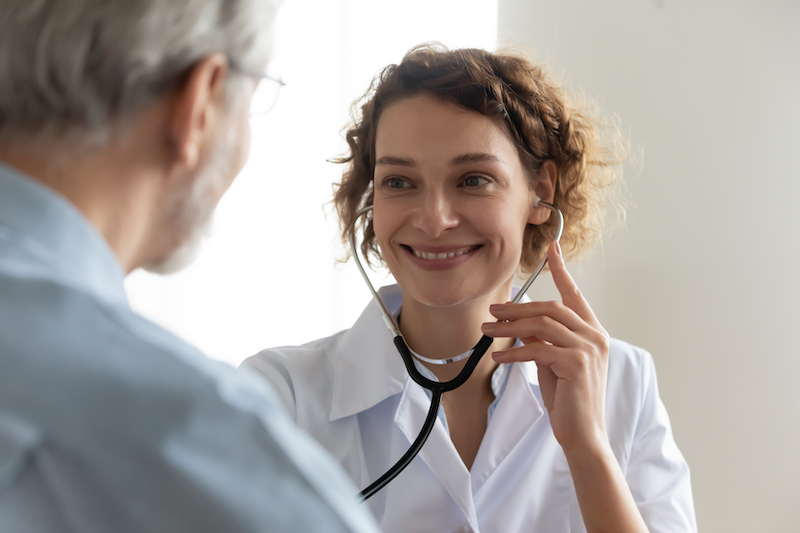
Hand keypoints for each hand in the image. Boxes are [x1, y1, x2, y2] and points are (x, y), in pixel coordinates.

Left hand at [481, 241, 610, 452]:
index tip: (551, 249)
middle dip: (517, 308)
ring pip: (542, 325)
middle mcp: (594, 336)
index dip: (561, 270)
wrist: (584, 434)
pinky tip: (499, 357)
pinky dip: (515, 352)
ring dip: (509, 327)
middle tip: (491, 312)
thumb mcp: (552, 362)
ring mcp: (588, 349)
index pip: (574, 294)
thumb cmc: (568, 400)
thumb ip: (542, 339)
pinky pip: (538, 349)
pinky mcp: (577, 365)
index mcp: (592, 332)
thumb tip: (519, 323)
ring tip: (487, 331)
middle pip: (551, 308)